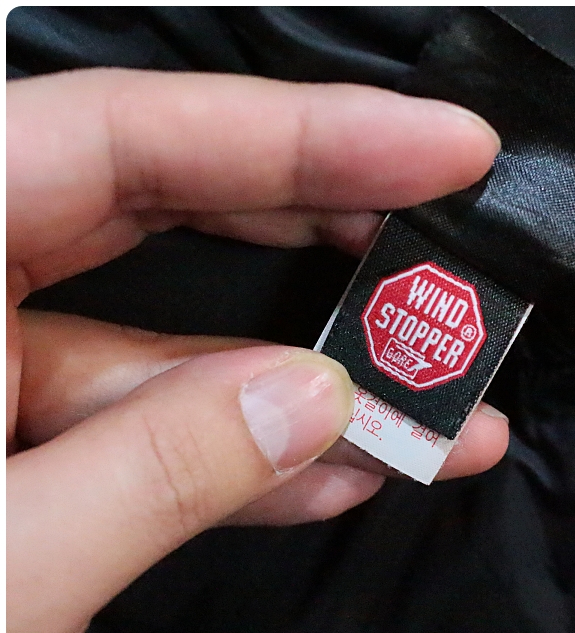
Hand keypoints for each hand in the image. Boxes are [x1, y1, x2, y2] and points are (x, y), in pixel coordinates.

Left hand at [7, 69, 504, 632]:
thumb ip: (150, 472)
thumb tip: (311, 402)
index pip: (127, 138)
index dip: (306, 133)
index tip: (444, 147)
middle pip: (163, 202)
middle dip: (324, 225)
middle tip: (445, 235)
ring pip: (170, 340)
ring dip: (309, 382)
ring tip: (437, 410)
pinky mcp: (8, 449)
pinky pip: (141, 426)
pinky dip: (241, 455)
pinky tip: (338, 472)